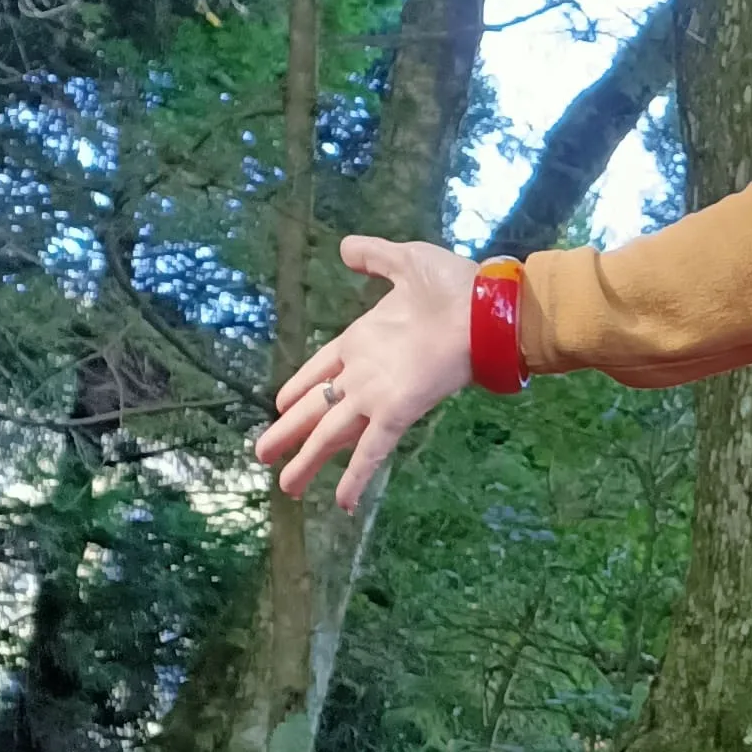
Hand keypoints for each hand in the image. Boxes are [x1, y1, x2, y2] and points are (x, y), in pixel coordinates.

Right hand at [252, 236, 475, 509]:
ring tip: (287, 487)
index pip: (319, 368)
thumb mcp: (407, 261)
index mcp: (361, 341)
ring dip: (308, 461)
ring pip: (333, 434)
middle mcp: (364, 374)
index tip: (278, 404)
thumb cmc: (455, 285)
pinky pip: (370, 449)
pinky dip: (355, 477)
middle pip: (317, 409)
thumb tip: (346, 247)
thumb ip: (375, 257)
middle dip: (290, 434)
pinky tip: (343, 504)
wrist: (489, 307)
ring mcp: (378, 395)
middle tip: (262, 456)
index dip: (298, 387)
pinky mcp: (398, 411)